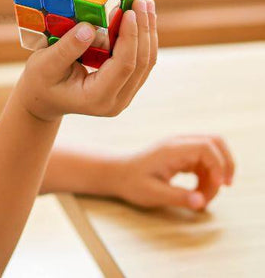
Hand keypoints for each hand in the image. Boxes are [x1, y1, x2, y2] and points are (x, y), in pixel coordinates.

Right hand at [17, 0, 157, 121]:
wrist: (42, 99)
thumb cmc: (39, 81)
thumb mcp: (44, 64)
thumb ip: (66, 49)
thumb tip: (89, 28)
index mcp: (97, 98)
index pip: (124, 65)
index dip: (131, 37)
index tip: (129, 11)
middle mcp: (116, 101)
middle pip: (141, 63)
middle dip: (144, 30)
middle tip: (141, 1)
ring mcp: (123, 96)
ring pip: (145, 63)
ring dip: (148, 32)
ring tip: (146, 5)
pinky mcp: (124, 86)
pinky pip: (140, 62)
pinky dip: (142, 39)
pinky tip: (141, 19)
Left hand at [111, 134, 235, 210]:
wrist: (117, 173)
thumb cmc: (131, 182)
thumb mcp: (153, 194)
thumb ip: (177, 197)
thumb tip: (201, 202)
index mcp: (171, 148)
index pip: (206, 146)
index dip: (218, 165)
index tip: (218, 187)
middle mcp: (178, 143)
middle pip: (215, 141)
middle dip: (226, 163)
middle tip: (224, 187)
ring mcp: (180, 147)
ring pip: (212, 152)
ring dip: (216, 174)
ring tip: (203, 197)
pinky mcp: (181, 155)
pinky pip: (204, 161)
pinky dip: (208, 176)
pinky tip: (198, 193)